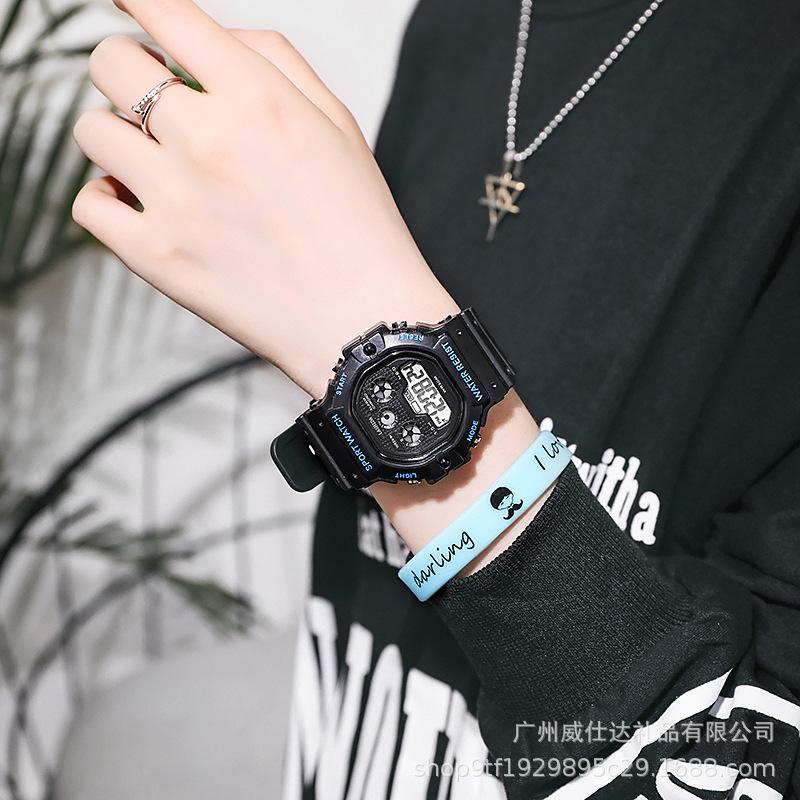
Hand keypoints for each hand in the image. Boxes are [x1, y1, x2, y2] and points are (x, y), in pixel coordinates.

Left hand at [72, 0, 456, 397]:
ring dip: (117, 136)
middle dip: (127, 70)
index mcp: (259, 99)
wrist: (361, 320)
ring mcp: (175, 199)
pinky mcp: (156, 255)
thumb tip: (212, 38)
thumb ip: (276, 63)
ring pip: (91, 131)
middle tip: (153, 100)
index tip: (130, 3)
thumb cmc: (359, 230)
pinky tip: (141, 205)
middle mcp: (208, 140)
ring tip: (155, 162)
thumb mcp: (339, 125)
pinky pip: (88, 204)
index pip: (165, 12)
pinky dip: (105, 198)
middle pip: (111, 62)